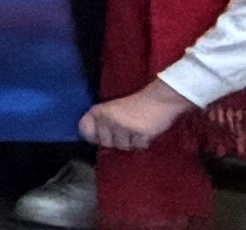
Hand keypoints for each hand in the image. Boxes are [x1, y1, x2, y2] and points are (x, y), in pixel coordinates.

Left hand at [79, 87, 193, 150]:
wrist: (161, 99)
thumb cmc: (137, 104)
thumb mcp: (113, 109)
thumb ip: (103, 123)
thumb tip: (97, 142)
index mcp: (98, 111)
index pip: (84, 130)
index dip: (94, 136)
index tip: (105, 134)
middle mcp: (107, 119)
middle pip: (105, 143)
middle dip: (116, 140)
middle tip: (127, 130)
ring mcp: (122, 127)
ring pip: (122, 147)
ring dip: (131, 142)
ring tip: (137, 130)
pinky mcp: (138, 134)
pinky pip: (137, 147)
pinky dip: (143, 142)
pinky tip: (146, 132)